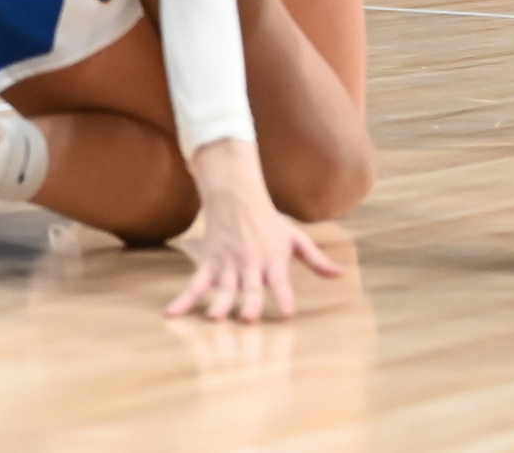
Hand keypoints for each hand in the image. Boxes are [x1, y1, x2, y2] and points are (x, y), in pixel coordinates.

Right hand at [166, 142, 340, 322]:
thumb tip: (341, 275)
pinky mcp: (209, 263)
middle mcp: (250, 264)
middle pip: (249, 288)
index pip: (279, 282)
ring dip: (218, 303)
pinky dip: (183, 298)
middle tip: (247, 319)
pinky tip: (172, 313)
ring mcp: (227, 264)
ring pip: (222, 288)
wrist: (235, 195)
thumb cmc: (269, 221)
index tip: (285, 312)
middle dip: (248, 303)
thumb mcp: (295, 238)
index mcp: (272, 260)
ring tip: (213, 319)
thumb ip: (316, 260)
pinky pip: (195, 283)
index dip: (282, 297)